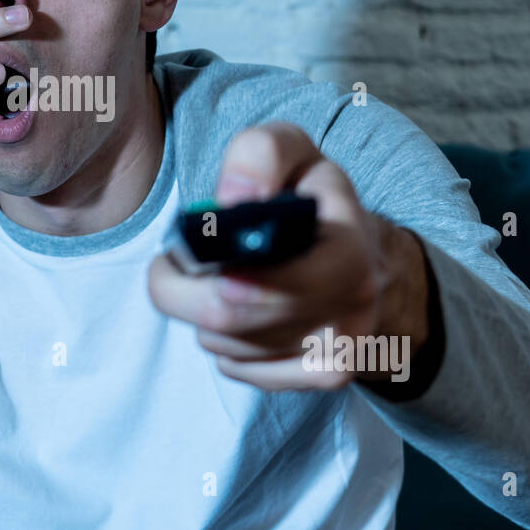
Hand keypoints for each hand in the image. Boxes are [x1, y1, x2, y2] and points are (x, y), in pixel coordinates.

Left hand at [147, 122, 428, 390]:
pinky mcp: (320, 379)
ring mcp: (340, 353)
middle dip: (184, 290)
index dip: (220, 274)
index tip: (183, 255)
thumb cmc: (311, 196)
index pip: (276, 284)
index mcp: (350, 251)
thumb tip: (230, 200)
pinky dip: (220, 342)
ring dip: (201, 313)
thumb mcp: (291, 150)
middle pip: (232, 320)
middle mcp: (353, 309)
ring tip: (211, 278)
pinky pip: (238, 369)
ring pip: (228, 346)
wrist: (360, 248)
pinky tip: (233, 313)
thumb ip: (260, 155)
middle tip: (170, 263)